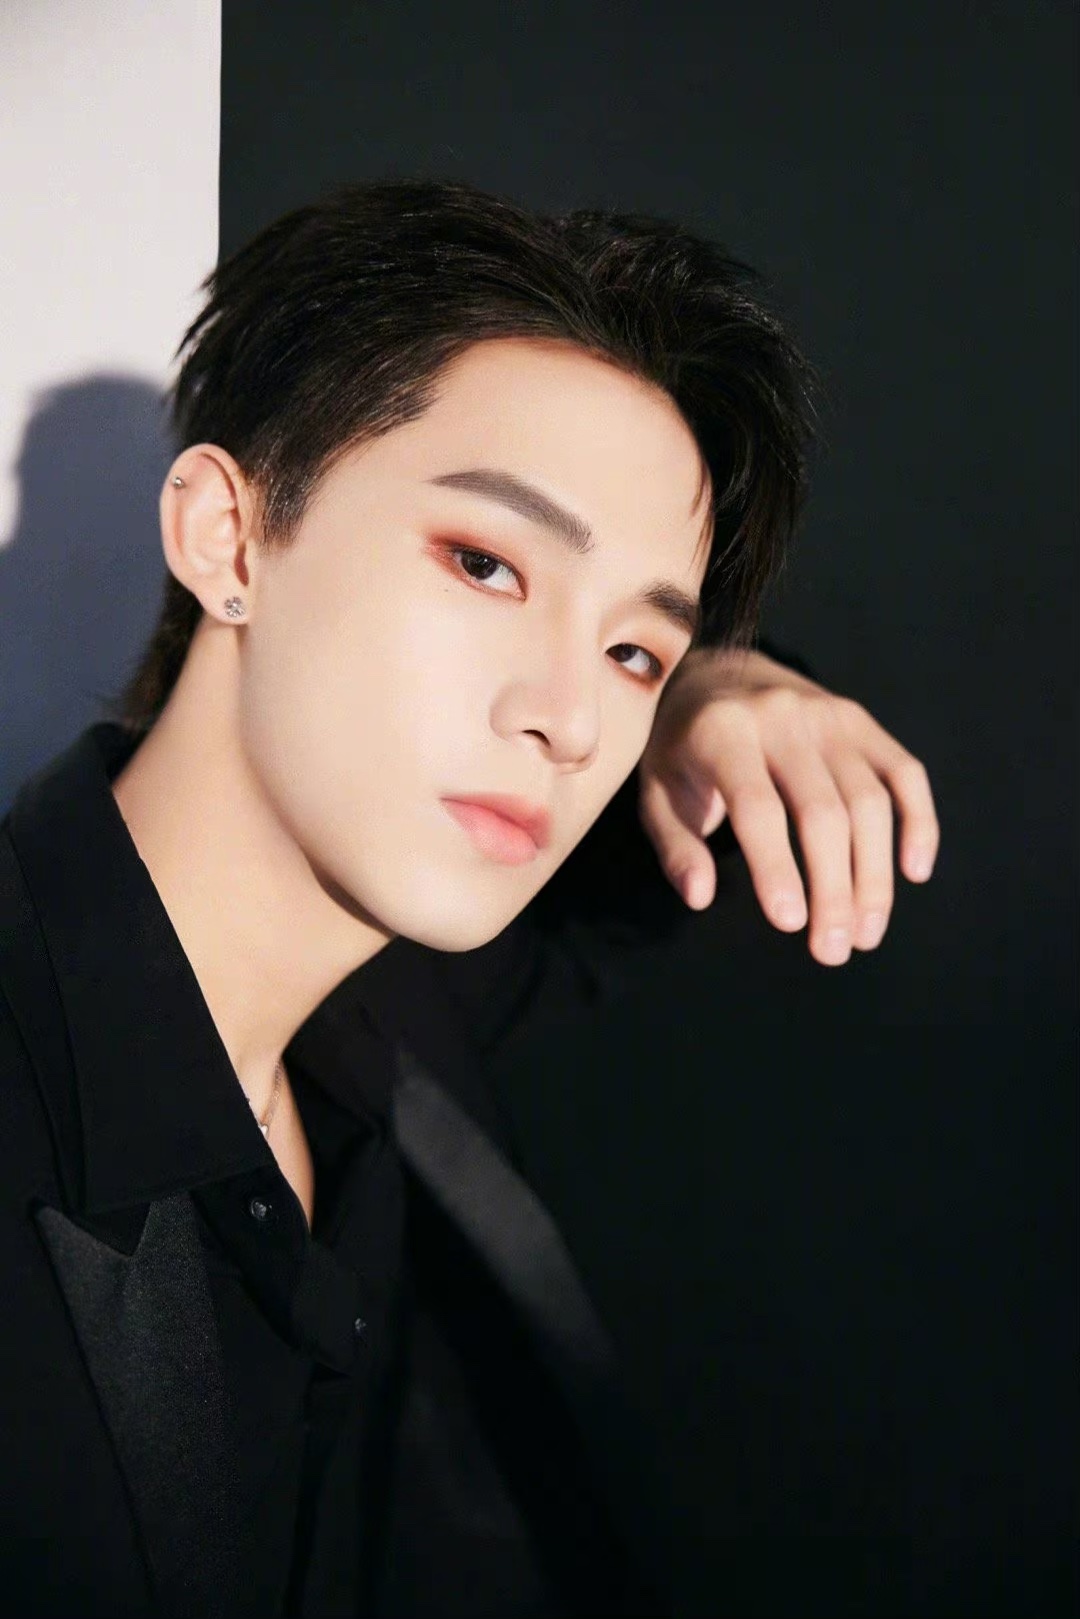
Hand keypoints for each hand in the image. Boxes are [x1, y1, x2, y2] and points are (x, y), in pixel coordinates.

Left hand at [636, 646, 939, 965]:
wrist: (713, 670)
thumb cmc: (679, 746)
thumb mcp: (655, 791)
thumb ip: (675, 845)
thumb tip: (700, 896)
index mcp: (723, 731)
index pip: (759, 807)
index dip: (777, 868)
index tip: (790, 925)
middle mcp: (783, 716)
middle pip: (823, 813)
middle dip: (834, 889)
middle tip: (833, 951)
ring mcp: (830, 715)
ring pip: (870, 801)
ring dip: (874, 874)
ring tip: (866, 932)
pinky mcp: (862, 720)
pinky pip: (906, 773)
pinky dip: (919, 822)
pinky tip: (913, 871)